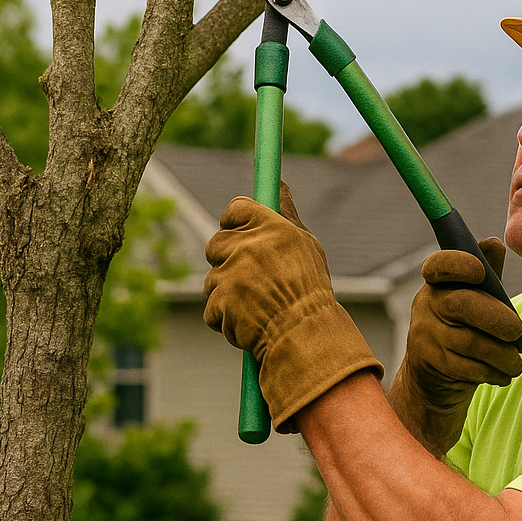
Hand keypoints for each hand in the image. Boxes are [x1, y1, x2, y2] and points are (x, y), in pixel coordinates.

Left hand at [203, 181, 381, 431]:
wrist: (306, 336)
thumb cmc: (310, 290)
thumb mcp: (305, 246)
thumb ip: (285, 214)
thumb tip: (279, 184)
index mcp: (271, 228)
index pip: (237, 207)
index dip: (234, 221)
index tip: (238, 232)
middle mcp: (248, 247)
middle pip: (217, 242)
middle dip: (227, 260)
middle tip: (249, 278)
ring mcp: (230, 276)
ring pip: (213, 278)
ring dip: (227, 293)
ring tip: (256, 306)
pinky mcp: (219, 303)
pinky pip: (212, 307)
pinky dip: (225, 317)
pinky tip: (248, 321)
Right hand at [389, 239, 521, 454]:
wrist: (435, 379)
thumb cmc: (464, 329)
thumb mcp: (476, 298)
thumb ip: (487, 272)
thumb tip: (495, 243)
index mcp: (437, 283)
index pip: (439, 265)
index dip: (459, 264)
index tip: (481, 271)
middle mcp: (425, 305)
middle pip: (462, 304)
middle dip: (501, 321)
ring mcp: (424, 335)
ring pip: (470, 342)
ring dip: (504, 355)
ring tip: (517, 362)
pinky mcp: (429, 363)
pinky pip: (467, 368)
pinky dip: (493, 372)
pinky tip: (503, 374)